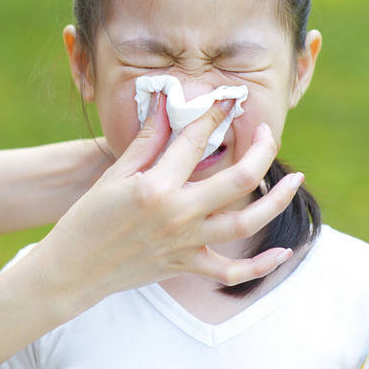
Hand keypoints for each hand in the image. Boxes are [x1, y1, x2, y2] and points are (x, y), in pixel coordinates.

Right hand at [32, 93, 301, 303]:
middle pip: (238, 178)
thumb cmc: (88, 218)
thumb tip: (164, 104)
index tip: (229, 98)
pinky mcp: (185, 265)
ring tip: (295, 180)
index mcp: (157, 186)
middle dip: (260, 150)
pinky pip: (231, 271)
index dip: (215, 114)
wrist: (73, 269)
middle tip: (267, 132)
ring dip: (276, 199)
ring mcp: (185, 243)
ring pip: (246, 221)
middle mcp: (178, 214)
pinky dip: (260, 265)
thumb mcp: (115, 175)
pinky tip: (282, 252)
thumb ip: (147, 141)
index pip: (195, 141)